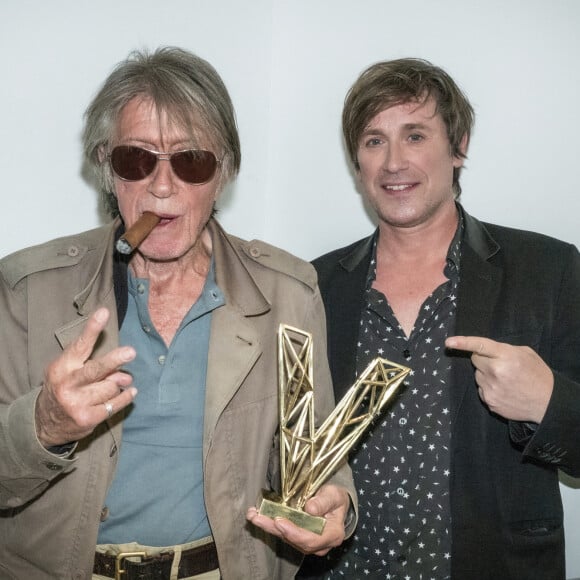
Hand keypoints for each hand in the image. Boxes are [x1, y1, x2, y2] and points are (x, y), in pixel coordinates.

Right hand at [35, 308, 136, 446]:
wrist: (45, 423)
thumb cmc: (64, 387)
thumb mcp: (69, 371)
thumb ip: (95, 365)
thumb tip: (124, 374)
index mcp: (61, 367)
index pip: (80, 345)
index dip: (93, 328)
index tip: (104, 312)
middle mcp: (67, 385)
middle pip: (96, 369)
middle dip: (114, 360)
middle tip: (131, 352)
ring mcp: (76, 403)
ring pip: (111, 387)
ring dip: (118, 384)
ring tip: (114, 384)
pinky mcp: (87, 419)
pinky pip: (115, 404)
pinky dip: (125, 397)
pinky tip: (130, 392)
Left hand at [246, 484, 349, 555]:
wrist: (335, 503)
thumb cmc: (336, 498)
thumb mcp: (334, 495)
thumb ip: (324, 501)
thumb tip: (310, 508)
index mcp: (332, 535)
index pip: (311, 540)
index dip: (294, 533)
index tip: (279, 521)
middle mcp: (319, 544)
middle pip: (295, 541)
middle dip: (275, 529)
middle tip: (259, 518)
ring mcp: (308, 542)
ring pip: (286, 537)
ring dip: (268, 526)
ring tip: (253, 515)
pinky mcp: (298, 537)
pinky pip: (283, 533)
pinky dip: (269, 524)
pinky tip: (257, 515)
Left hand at [445, 335, 552, 422]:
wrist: (548, 403)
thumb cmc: (538, 374)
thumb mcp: (526, 354)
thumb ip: (504, 349)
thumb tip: (485, 351)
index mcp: (506, 357)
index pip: (481, 346)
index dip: (463, 343)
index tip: (448, 342)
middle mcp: (496, 372)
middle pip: (475, 360)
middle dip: (483, 360)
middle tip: (499, 364)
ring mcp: (491, 388)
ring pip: (477, 375)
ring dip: (486, 374)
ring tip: (505, 380)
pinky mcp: (489, 401)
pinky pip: (481, 389)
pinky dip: (489, 388)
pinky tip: (503, 390)